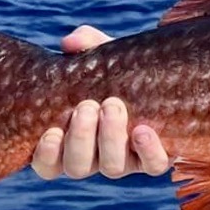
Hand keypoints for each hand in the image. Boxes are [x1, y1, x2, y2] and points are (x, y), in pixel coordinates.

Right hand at [30, 25, 170, 180]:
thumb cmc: (120, 70)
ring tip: (112, 105)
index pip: (48, 164)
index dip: (46, 155)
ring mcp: (126, 161)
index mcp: (71, 141)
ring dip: (109, 138)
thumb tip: (70, 42)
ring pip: (111, 167)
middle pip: (78, 167)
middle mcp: (95, 157)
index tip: (51, 131)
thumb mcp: (102, 56)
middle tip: (87, 106)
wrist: (163, 76)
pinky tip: (142, 130)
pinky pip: (152, 166)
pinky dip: (148, 150)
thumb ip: (86, 45)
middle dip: (80, 138)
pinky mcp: (156, 159)